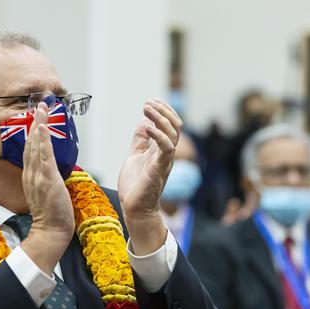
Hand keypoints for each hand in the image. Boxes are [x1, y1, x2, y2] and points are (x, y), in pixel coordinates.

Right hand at [21, 103, 74, 273]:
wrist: (50, 230)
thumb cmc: (52, 215)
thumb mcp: (44, 193)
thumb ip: (44, 179)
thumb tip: (50, 170)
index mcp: (30, 176)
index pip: (29, 150)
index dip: (31, 132)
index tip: (35, 118)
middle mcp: (31, 173)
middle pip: (30, 142)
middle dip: (34, 122)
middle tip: (39, 104)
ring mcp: (37, 175)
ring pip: (36, 145)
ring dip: (39, 124)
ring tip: (41, 107)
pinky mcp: (47, 179)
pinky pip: (44, 155)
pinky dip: (43, 140)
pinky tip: (43, 126)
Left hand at [117, 99, 181, 254]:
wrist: (134, 207)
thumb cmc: (135, 185)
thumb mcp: (135, 156)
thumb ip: (140, 140)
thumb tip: (144, 122)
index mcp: (161, 150)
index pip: (170, 126)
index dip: (164, 111)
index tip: (152, 101)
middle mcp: (166, 154)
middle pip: (175, 126)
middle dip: (164, 111)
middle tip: (148, 103)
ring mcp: (164, 161)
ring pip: (172, 134)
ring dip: (160, 118)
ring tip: (147, 108)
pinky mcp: (159, 169)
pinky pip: (166, 148)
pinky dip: (158, 135)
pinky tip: (147, 126)